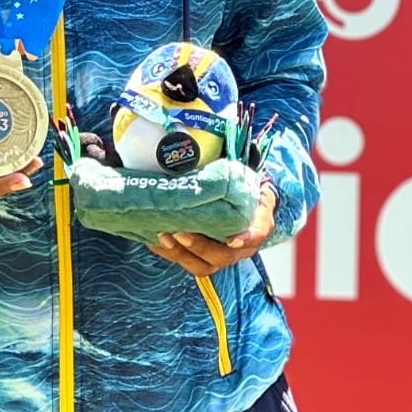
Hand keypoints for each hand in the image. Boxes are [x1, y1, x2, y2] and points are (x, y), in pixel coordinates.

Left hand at [146, 184, 276, 276]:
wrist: (240, 203)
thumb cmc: (243, 189)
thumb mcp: (248, 179)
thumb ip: (241, 172)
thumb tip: (231, 146)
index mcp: (258, 225)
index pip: (259, 234)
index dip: (247, 238)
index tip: (231, 239)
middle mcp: (241, 246)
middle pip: (223, 256)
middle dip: (199, 246)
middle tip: (179, 231)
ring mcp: (222, 255)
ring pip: (203, 265)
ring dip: (181, 253)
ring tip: (163, 235)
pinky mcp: (203, 258)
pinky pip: (186, 262)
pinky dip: (169, 253)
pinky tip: (153, 240)